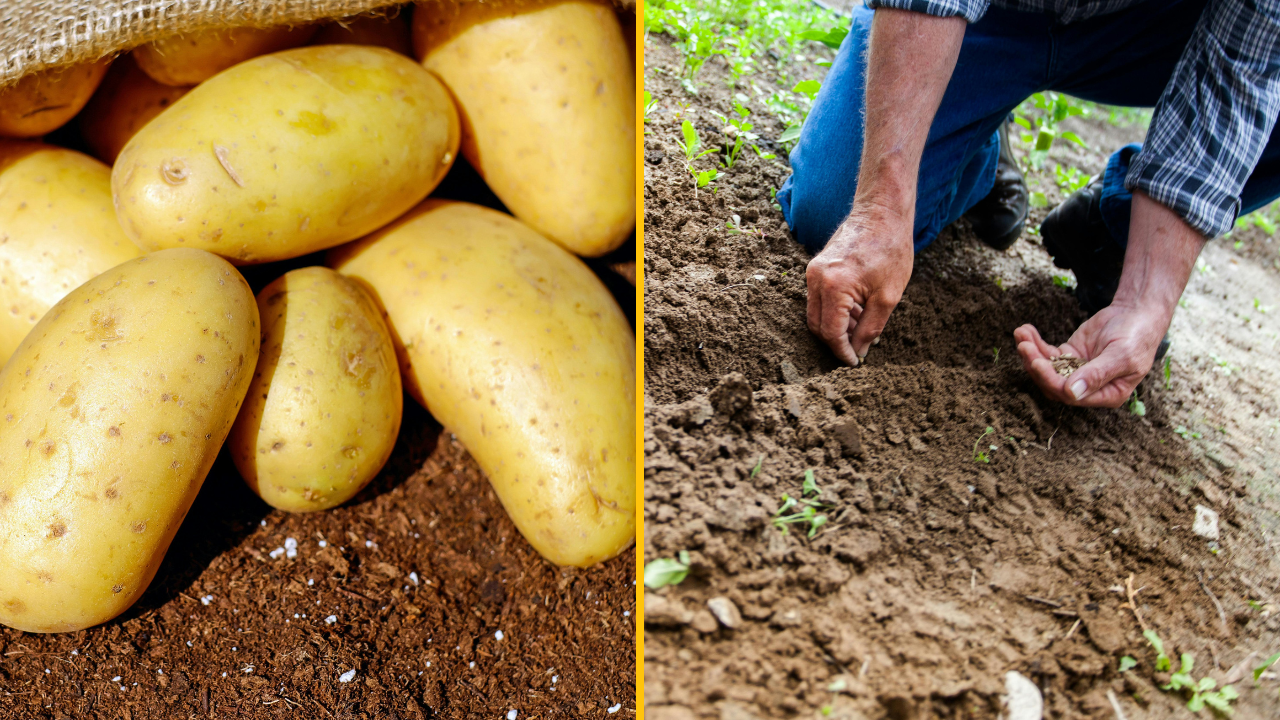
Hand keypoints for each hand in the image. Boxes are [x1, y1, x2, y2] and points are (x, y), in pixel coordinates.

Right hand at [805, 210, 913, 365]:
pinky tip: (857, 311)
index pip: (831, 332)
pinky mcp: (816, 267)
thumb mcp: (888, 297)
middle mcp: (816, 279)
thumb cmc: (890, 250)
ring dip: (836, 326)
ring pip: (816, 313)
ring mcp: (813, 272)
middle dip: (836, 342)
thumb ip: (870, 328)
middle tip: (858, 350)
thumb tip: (859, 351)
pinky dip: (835, 311)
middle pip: (817, 326)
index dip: (842, 352)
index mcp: (834, 287)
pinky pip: (819, 298)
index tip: (855, 363)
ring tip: (863, 328)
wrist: (881, 212)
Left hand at [1014, 301, 1168, 407]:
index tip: (1037, 362)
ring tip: (1021, 334)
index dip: (1051, 381)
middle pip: (1053, 383)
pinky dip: (1035, 343)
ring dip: (1031, 353)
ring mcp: (1076, 371)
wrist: (1137, 313)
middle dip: (1036, 365)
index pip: (1071, 395)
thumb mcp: (1122, 356)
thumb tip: (1072, 393)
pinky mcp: (1069, 355)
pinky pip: (1047, 353)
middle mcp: (1088, 387)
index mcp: (1106, 395)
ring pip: (1047, 368)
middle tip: (1024, 345)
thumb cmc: (1137, 337)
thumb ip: (1097, 374)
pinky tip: (1025, 330)